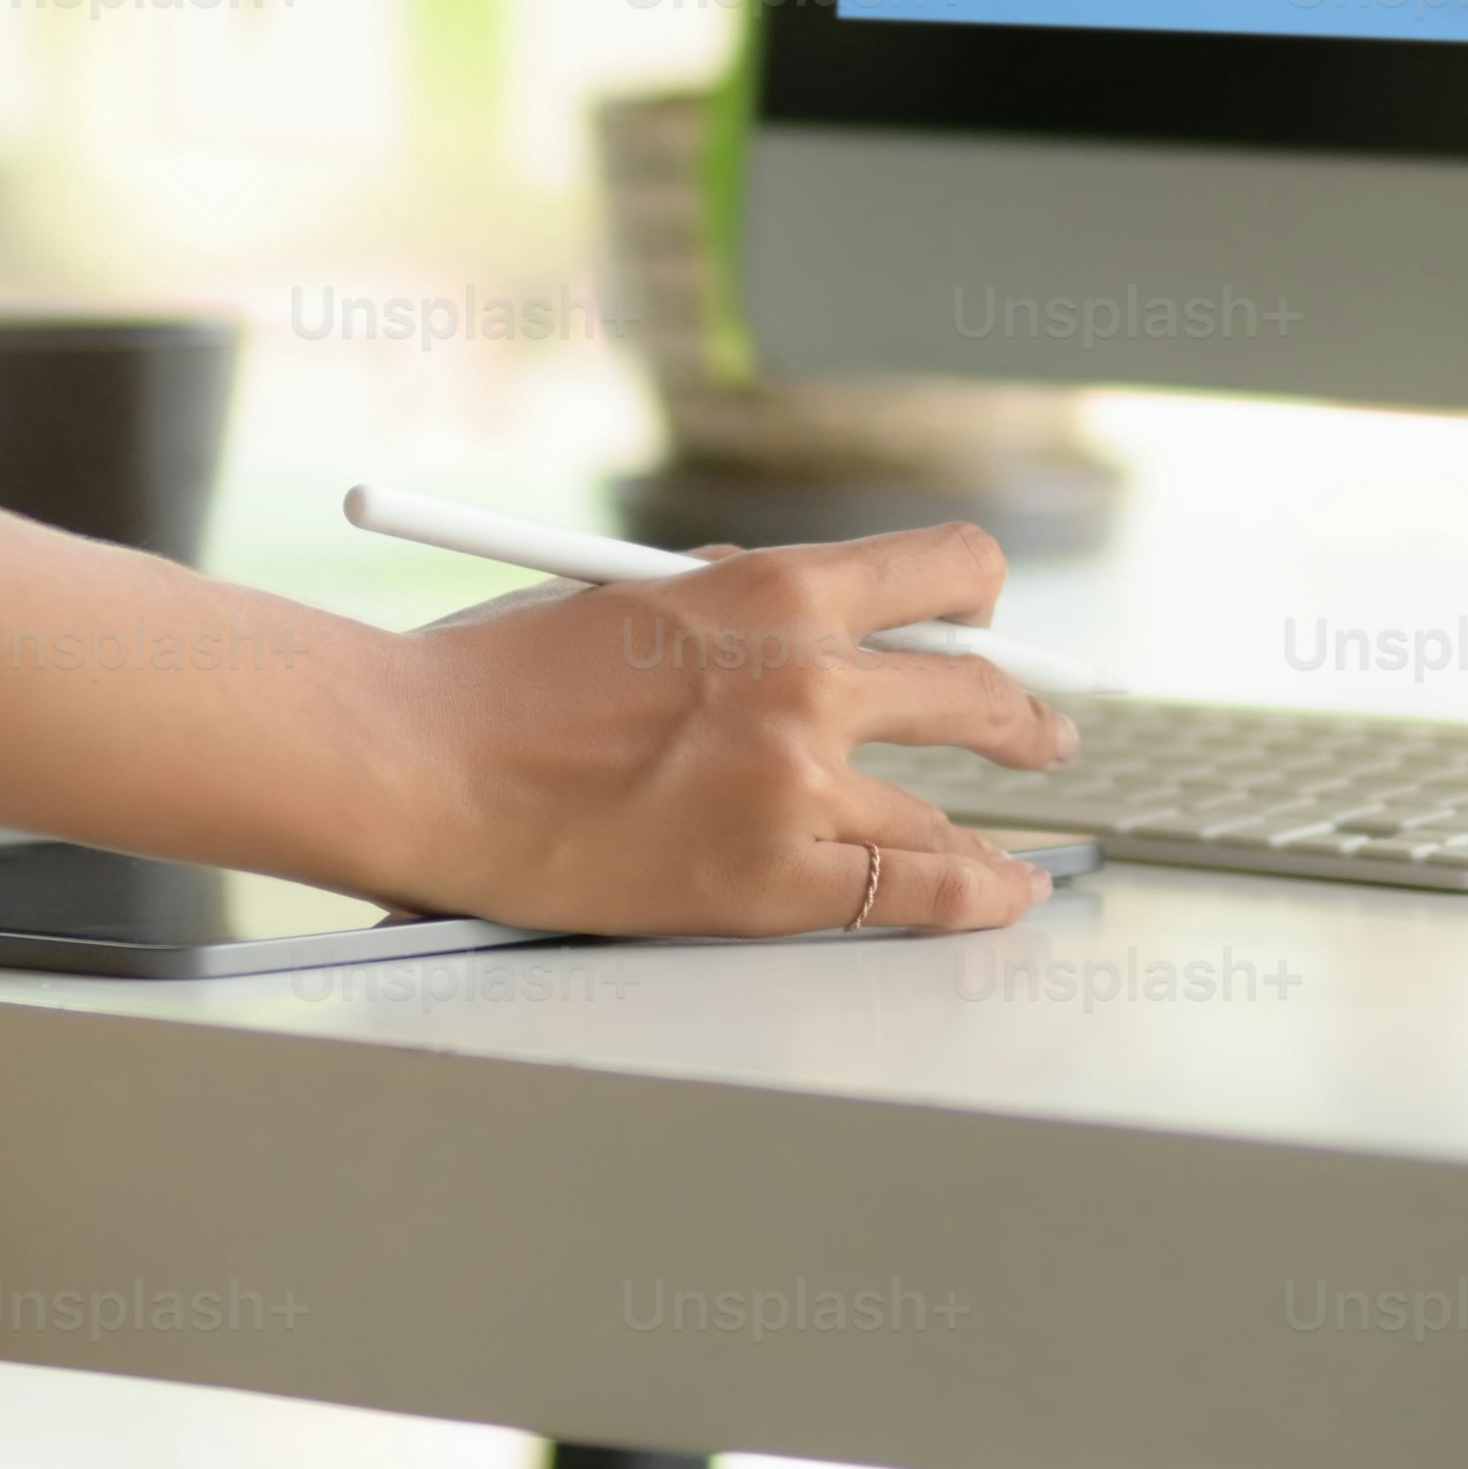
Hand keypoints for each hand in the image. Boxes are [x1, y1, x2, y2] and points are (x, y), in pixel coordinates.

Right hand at [371, 524, 1075, 936]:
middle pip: (975, 694)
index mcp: (776, 585)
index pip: (947, 571)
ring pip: (945, 811)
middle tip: (1044, 738)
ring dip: (993, 831)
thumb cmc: (499, 676)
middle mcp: (809, 677)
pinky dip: (971, 897)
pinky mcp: (770, 879)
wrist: (423, 760)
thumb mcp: (640, 592)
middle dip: (1022, 719)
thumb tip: (812, 617)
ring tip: (1016, 853)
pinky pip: (911, 894)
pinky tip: (999, 897)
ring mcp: (797, 784)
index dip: (980, 602)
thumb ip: (737, 600)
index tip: (988, 627)